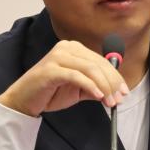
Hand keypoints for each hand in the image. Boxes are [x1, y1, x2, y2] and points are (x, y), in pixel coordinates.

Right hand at [0, 40, 127, 116]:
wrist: (24, 100)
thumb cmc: (50, 92)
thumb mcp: (78, 89)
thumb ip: (95, 87)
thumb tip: (115, 92)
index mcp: (75, 49)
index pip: (101, 61)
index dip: (116, 77)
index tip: (124, 92)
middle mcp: (67, 48)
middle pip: (98, 64)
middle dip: (112, 83)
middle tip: (119, 99)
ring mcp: (57, 56)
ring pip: (90, 69)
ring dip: (104, 86)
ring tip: (109, 101)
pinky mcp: (50, 69)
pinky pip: (76, 76)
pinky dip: (90, 86)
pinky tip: (98, 96)